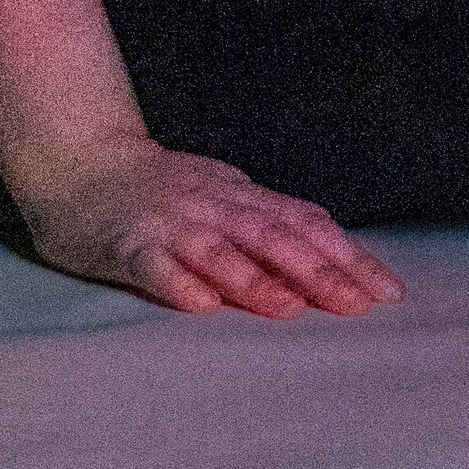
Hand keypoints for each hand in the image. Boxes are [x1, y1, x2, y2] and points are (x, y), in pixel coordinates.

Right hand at [12, 132, 403, 319]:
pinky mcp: (124, 242)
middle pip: (271, 235)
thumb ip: (268, 229)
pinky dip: (178, 282)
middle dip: (317, 270)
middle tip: (358, 306)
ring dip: (252, 278)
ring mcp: (167, 222)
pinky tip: (199, 304)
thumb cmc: (160, 193)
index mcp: (239, 196)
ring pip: (215, 248)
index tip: (389, 292)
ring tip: (287, 308)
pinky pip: (153, 263)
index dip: (347, 256)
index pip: (304, 223)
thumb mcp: (222, 199)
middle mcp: (211, 204)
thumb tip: (334, 272)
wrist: (78, 161)